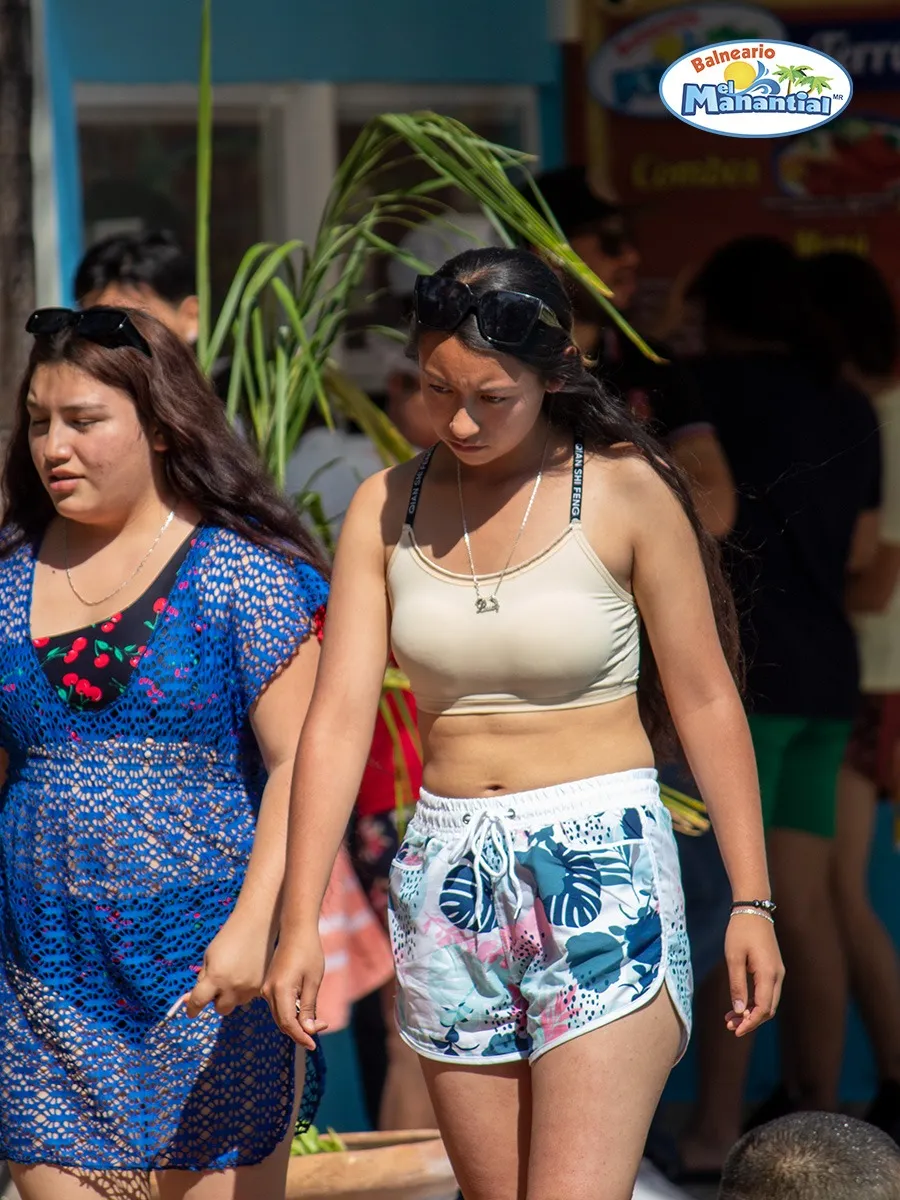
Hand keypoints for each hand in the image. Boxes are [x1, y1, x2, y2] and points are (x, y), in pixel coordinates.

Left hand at [184, 912, 271, 1018]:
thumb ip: (202, 979)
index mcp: (215, 977)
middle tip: (220, 984)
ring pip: (236, 1002)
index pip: (198, 1002)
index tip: (191, 1012)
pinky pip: (250, 995)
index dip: (192, 1008)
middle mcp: (233, 986)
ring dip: (233, 993)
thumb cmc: (229, 937)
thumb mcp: (209, 956)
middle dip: (217, 1000)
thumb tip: (190, 999)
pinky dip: (246, 988)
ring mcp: (250, 988)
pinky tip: (248, 971)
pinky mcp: (263, 986)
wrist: (258, 923)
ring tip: (238, 972)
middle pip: (220, 1009)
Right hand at [261, 927, 328, 1050]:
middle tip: (322, 1028)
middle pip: (282, 1022)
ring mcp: (266, 988)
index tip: (314, 1045)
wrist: (296, 929)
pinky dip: (291, 1013)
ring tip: (317, 1021)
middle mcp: (268, 992)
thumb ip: (309, 1007)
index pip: (288, 1024)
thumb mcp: (313, 981)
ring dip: (296, 1023)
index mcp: (280, 991)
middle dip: (301, 1031)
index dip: (301, 1037)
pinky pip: (278, 1006)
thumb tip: (309, 1031)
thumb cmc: (308, 953)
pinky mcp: (269, 984)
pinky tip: (305, 1010)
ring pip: (280, 1015)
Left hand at [724, 915, 784, 1036]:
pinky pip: (766, 992)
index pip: (763, 1008)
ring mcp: (777, 972)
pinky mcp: (772, 969)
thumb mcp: (733, 957)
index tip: (735, 1031)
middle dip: (750, 1021)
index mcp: (769, 974)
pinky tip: (738, 1005)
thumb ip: (737, 985)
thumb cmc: (740, 931)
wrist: (753, 909)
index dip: (750, 1023)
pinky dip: (754, 1001)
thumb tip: (739, 1011)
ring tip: (730, 1019)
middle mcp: (778, 976)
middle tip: (729, 1027)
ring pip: (768, 1002)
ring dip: (751, 1012)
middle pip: (768, 1009)